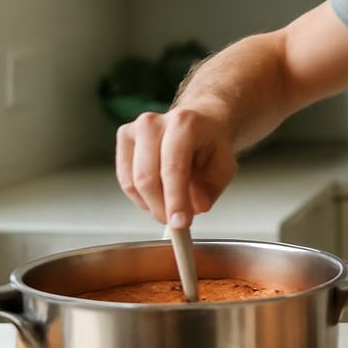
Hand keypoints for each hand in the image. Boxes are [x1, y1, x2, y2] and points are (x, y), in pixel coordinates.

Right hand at [115, 109, 237, 227]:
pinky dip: (141, 198)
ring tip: (170, 208)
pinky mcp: (124, 139)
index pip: (173, 168)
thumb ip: (210, 189)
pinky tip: (158, 198)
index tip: (180, 223)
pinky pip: (126, 181)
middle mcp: (154, 122)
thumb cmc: (210, 145)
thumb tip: (195, 207)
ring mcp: (134, 129)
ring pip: (133, 182)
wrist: (199, 125)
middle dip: (161, 208)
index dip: (175, 199)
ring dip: (151, 205)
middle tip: (176, 224)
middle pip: (147, 178)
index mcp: (183, 123)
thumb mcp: (223, 167)